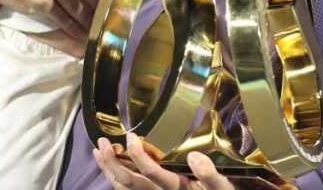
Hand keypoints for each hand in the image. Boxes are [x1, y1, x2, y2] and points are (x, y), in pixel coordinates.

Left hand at [93, 134, 235, 189]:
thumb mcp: (224, 186)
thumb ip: (210, 175)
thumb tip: (195, 158)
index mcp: (178, 187)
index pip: (152, 174)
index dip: (139, 156)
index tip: (132, 137)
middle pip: (130, 183)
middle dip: (113, 163)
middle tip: (103, 142)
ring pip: (125, 187)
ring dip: (108, 169)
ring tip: (98, 150)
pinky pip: (128, 189)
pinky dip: (114, 175)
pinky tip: (108, 163)